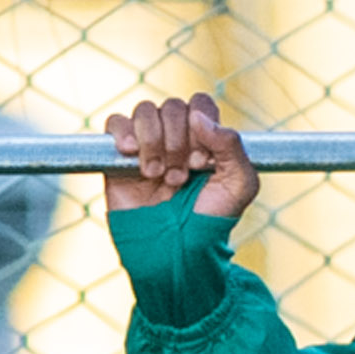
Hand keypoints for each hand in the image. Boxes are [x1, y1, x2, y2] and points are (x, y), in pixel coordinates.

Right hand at [102, 92, 257, 219]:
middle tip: (180, 177)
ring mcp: (148, 144)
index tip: (202, 160)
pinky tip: (132, 156)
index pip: (201, 104)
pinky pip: (115, 123)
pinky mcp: (119, 155)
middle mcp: (177, 136)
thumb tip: (199, 117)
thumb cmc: (209, 221)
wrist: (174, 249)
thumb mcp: (239, 187)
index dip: (201, 125)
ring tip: (159, 177)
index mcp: (206, 139)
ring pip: (145, 111)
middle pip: (173, 106)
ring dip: (154, 142)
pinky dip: (124, 134)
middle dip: (178, 142)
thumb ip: (233, 147)